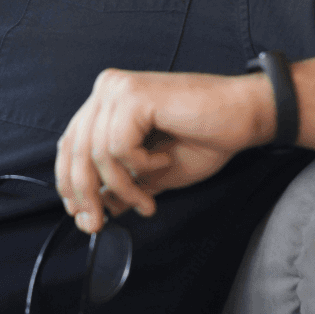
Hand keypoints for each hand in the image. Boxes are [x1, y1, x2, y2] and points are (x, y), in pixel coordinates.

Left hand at [55, 70, 274, 232]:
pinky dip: (141, 166)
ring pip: (96, 153)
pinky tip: (164, 160)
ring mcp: (119, 89)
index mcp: (108, 101)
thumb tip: (95, 207)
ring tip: (147, 198)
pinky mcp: (134, 96)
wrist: (245, 116)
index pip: (70, 144)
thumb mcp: (154, 172)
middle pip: (76, 149)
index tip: (79, 214)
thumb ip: (122, 185)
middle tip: (98, 224)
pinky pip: (119, 147)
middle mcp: (108, 89)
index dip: (68, 182)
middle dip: (85, 194)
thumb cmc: (207, 138)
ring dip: (123, 187)